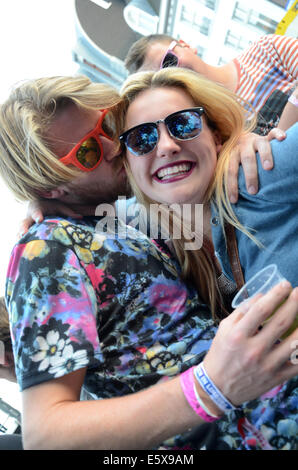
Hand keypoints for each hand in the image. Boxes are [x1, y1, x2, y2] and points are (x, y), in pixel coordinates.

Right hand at [18, 199, 82, 237]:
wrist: (40, 202)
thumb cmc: (51, 205)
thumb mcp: (60, 206)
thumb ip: (69, 212)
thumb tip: (80, 217)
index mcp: (38, 208)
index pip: (36, 211)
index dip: (37, 215)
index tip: (39, 220)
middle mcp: (30, 216)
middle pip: (24, 222)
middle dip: (23, 228)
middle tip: (23, 234)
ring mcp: (27, 224)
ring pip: (21, 230)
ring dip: (20, 237)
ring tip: (20, 243)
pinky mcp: (26, 229)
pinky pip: (21, 236)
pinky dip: (21, 241)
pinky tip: (21, 249)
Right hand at [203, 281, 297, 406]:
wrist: (218, 387)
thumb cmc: (221, 353)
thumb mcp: (224, 329)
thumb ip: (242, 312)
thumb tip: (263, 296)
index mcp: (238, 335)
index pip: (261, 309)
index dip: (276, 294)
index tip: (285, 284)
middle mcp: (254, 350)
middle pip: (281, 322)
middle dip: (295, 303)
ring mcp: (267, 365)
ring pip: (295, 343)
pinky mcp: (276, 378)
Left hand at [227, 129, 285, 202]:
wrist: (241, 136)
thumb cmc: (235, 155)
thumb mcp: (225, 161)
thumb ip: (221, 170)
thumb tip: (210, 183)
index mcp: (232, 154)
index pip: (231, 170)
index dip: (232, 185)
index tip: (234, 200)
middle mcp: (243, 146)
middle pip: (246, 159)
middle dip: (250, 175)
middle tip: (252, 191)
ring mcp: (255, 139)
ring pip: (261, 145)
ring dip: (265, 156)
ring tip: (268, 168)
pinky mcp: (266, 136)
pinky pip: (273, 132)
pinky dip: (278, 134)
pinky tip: (282, 139)